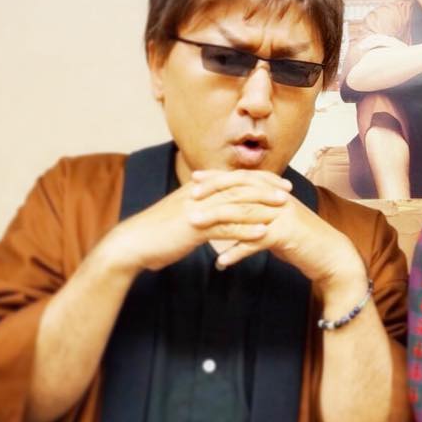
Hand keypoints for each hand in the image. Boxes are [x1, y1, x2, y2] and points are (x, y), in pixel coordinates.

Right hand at [100, 169, 293, 275]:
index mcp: (198, 188)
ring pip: (236, 203)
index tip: (278, 181)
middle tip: (288, 190)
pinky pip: (226, 227)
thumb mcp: (181, 214)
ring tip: (283, 207)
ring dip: (262, 204)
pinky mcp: (194, 228)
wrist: (132, 244)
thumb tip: (216, 209)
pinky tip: (264, 233)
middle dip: (266, 186)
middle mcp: (199, 193)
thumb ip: (200, 208)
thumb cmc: (157, 233)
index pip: (233, 177)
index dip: (257, 178)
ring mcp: (197, 209)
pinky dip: (247, 229)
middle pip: (239, 184)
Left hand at [189, 170, 361, 289]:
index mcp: (275, 192)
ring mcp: (282, 214)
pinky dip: (236, 251)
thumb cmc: (302, 240)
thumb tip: (236, 211)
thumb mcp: (279, 220)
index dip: (218, 177)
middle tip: (189, 197)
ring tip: (194, 224)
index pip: (242, 178)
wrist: (329, 256)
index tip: (195, 178)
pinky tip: (221, 261)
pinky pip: (254, 242)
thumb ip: (259, 213)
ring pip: (243, 213)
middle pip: (240, 190)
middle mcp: (278, 198)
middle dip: (212, 192)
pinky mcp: (285, 234)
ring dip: (216, 219)